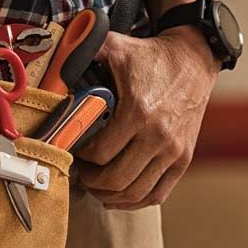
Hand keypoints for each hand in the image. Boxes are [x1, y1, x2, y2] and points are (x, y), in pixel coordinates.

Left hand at [76, 26, 218, 209]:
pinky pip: (158, 193)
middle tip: (80, 172)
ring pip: (136, 192)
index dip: (80, 157)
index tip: (71, 150)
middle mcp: (158, 136)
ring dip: (110, 195)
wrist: (192, 60)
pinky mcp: (184, 158)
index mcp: (138, 112)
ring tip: (95, 185)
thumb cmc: (150, 56)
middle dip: (91, 181)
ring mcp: (174, 151)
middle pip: (116, 178)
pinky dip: (135, 201)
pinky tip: (119, 195)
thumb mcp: (115, 46)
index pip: (100, 153)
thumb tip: (55, 58)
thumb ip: (83, 50)